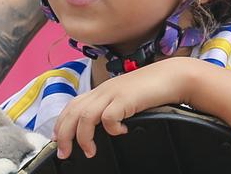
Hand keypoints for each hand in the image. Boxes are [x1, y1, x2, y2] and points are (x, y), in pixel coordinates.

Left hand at [53, 57, 200, 159]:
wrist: (172, 76)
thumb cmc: (152, 90)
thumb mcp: (125, 98)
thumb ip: (111, 108)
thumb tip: (101, 129)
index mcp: (101, 90)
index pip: (72, 105)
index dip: (61, 123)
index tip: (58, 140)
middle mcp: (103, 90)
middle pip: (73, 112)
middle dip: (64, 134)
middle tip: (64, 153)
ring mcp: (113, 93)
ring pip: (85, 116)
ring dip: (83, 137)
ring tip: (90, 151)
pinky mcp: (125, 98)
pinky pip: (109, 117)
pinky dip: (111, 129)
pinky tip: (121, 133)